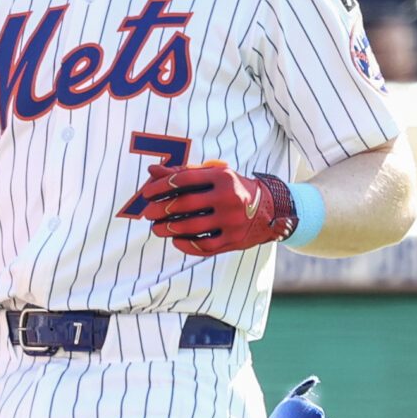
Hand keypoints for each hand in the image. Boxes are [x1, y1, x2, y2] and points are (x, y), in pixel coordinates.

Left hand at [134, 160, 298, 256]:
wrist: (270, 208)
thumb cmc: (232, 188)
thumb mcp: (213, 176)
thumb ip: (183, 173)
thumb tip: (151, 171)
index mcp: (223, 177)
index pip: (183, 180)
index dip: (160, 187)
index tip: (146, 194)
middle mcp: (229, 197)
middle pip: (184, 204)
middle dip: (159, 210)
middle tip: (148, 214)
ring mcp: (232, 220)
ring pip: (190, 227)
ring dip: (167, 229)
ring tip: (157, 229)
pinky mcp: (234, 240)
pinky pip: (202, 246)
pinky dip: (185, 244)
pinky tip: (175, 240)